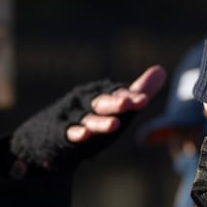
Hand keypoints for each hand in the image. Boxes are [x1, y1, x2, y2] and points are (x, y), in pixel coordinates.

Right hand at [10, 66, 165, 174]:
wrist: (45, 135)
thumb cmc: (87, 118)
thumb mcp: (113, 107)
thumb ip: (136, 93)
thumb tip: (161, 70)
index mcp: (99, 94)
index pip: (115, 94)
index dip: (129, 97)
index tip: (144, 100)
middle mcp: (84, 102)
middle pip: (101, 102)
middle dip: (115, 103)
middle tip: (129, 103)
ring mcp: (70, 117)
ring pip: (86, 119)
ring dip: (99, 122)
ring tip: (114, 125)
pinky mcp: (58, 133)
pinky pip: (66, 132)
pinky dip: (74, 133)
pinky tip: (83, 136)